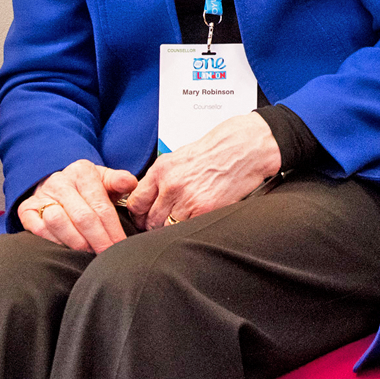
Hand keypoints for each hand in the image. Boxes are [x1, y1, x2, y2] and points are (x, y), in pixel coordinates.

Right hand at [18, 160, 138, 252]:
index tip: (121, 246)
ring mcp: (41, 195)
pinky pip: (39, 229)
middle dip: (98, 240)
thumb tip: (131, 183)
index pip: (100, 205)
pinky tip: (67, 250)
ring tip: (89, 255)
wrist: (53, 182)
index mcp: (82, 172)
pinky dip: (54, 242)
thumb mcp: (104, 180)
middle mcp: (60, 181)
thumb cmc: (85, 187)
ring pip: (58, 222)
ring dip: (76, 242)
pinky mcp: (25, 209)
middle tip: (108, 256)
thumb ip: (119, 181)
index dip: (113, 229)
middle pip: (82, 217)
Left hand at [127, 112, 279, 229]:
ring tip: (181, 221)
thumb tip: (149, 197)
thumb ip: (161, 178)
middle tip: (161, 224)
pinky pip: (186, 229)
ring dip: (171, 228)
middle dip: (153, 225)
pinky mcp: (204, 209)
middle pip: (149, 219)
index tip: (143, 217)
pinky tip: (195, 219)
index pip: (136, 202)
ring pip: (166, 228)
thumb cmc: (215, 152)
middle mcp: (171, 184)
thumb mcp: (178, 158)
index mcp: (161, 170)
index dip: (138, 214)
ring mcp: (187, 198)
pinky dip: (189, 228)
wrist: (242, 149)